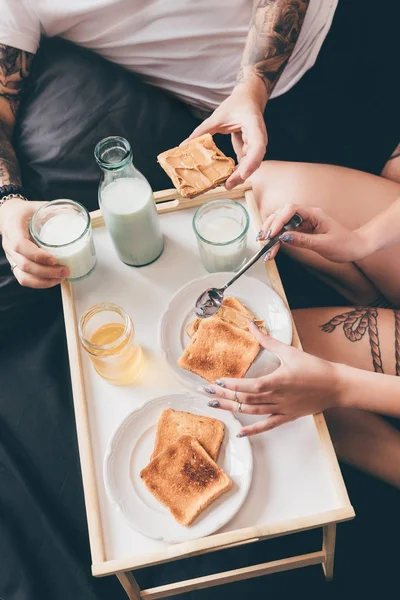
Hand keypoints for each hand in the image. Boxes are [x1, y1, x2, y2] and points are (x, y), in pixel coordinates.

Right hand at [0, 199, 68, 287]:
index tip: (54, 259)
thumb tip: (76, 213)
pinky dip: (39, 283)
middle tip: (65, 271)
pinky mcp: (16, 264)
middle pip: (24, 264)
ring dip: (44, 281)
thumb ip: (55, 209)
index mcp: (13, 227)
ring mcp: (11, 256)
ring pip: (23, 276)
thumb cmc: (26, 211)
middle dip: (47, 272)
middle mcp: (9, 244)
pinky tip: (53, 281)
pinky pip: (24, 279)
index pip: (21, 245)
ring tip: (62, 278)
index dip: (37, 255)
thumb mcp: (38, 206)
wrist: (10, 216)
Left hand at [188, 84, 266, 189]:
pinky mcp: (249, 150)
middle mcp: (259, 138)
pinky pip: (244, 163)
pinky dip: (236, 171)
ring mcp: (255, 145)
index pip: (258, 147)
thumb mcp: (217, 116)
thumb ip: (202, 131)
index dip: (251, 163)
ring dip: (238, 176)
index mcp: (254, 126)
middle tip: (227, 185)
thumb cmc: (237, 104)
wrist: (248, 99)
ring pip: (250, 165)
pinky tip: (225, 178)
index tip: (242, 175)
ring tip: (225, 184)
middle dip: (242, 175)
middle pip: (254, 161)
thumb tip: (183, 145)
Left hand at [203, 322, 339, 436]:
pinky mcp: (288, 416)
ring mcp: (282, 409)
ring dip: (233, 410)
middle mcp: (278, 397)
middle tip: (207, 394)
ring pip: (253, 412)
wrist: (336, 385)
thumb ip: (267, 340)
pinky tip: (241, 432)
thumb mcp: (289, 351)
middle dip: (225, 397)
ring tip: (216, 406)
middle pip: (246, 399)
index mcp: (278, 381)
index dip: (232, 386)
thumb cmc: (314, 367)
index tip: (216, 382)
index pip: (249, 386)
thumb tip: (252, 325)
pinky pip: (268, 425)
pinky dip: (253, 430)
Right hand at [259, 204, 366, 263]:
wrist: (355, 247)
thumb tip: (284, 238)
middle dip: (271, 226)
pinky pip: (286, 232)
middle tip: (262, 240)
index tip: (271, 234)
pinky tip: (272, 247)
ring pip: (282, 223)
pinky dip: (278, 239)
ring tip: (263, 244)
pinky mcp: (303, 230)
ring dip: (271, 232)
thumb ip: (302, 240)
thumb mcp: (323, 244)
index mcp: (314, 214)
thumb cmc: (344, 244)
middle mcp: (307, 215)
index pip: (290, 210)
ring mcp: (304, 222)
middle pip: (282, 214)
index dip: (279, 220)